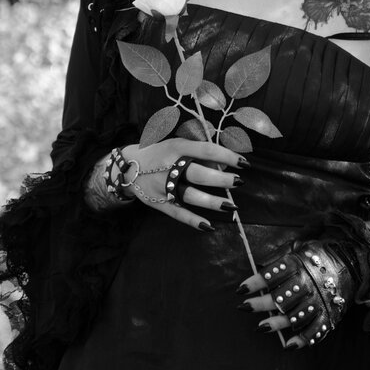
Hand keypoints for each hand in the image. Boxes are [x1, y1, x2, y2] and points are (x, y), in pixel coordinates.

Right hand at [120, 138, 247, 231]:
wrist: (126, 167)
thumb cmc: (159, 153)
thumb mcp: (177, 143)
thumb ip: (198, 151)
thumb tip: (223, 164)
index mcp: (176, 147)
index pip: (206, 150)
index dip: (227, 156)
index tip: (244, 163)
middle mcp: (169, 166)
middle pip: (199, 174)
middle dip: (222, 180)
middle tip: (239, 182)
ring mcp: (163, 186)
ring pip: (191, 195)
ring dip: (213, 202)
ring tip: (231, 206)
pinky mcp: (158, 203)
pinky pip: (178, 213)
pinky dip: (193, 221)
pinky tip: (209, 226)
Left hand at [236, 240, 354, 349]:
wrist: (351, 263)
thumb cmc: (318, 256)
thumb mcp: (299, 247)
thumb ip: (280, 256)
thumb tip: (258, 264)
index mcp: (299, 265)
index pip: (273, 275)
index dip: (255, 282)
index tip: (241, 289)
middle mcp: (308, 284)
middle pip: (281, 297)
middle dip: (261, 303)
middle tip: (245, 307)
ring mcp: (319, 301)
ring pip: (295, 316)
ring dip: (277, 323)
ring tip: (261, 327)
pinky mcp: (330, 315)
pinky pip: (316, 331)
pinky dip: (302, 340)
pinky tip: (288, 345)